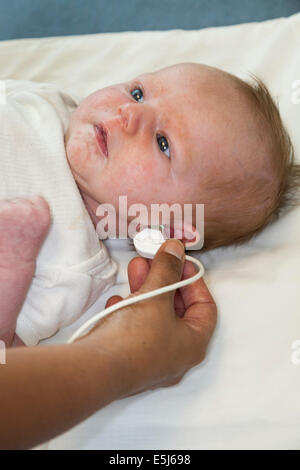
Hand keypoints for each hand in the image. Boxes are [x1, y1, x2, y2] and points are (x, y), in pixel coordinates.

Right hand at [85, 239, 216, 396]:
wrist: (94, 370)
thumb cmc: (135, 338)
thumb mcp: (157, 295)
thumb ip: (168, 268)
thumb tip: (176, 248)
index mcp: (193, 344)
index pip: (205, 306)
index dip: (194, 280)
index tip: (179, 261)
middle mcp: (175, 355)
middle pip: (177, 309)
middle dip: (164, 279)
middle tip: (153, 259)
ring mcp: (151, 359)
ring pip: (154, 316)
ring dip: (145, 289)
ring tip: (134, 269)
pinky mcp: (128, 359)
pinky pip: (134, 328)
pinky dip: (128, 310)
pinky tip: (117, 300)